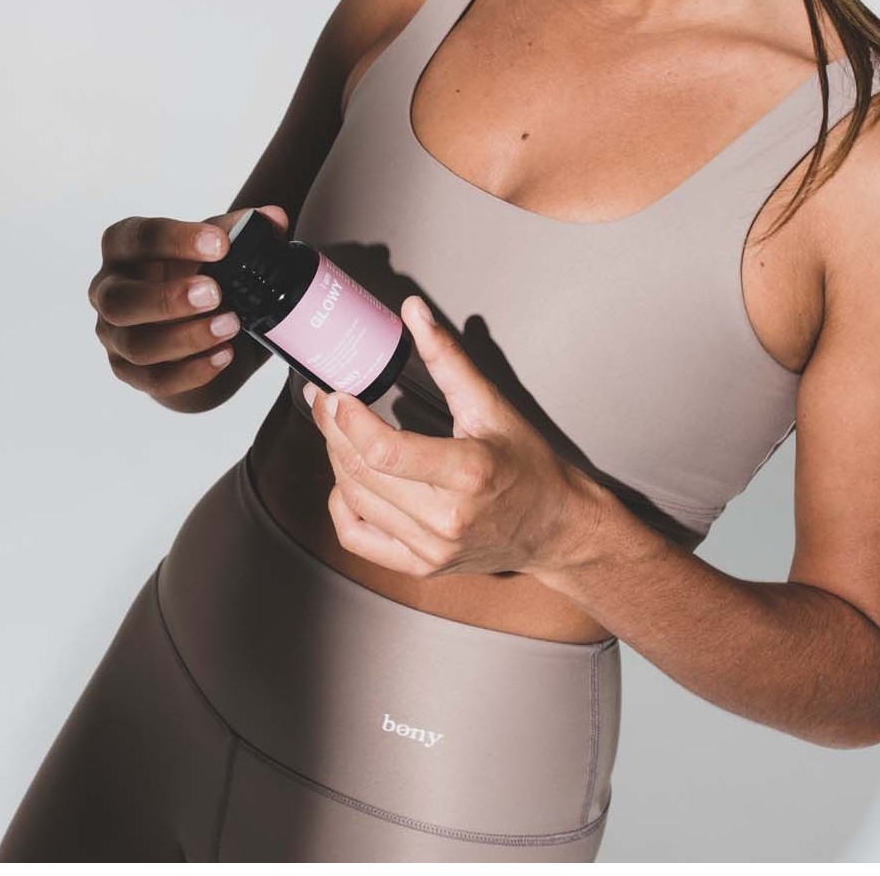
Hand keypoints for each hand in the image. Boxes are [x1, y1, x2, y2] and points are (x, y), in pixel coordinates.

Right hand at [89, 205, 288, 399]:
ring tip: (230, 326)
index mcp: (125, 248)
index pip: (138, 238)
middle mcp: (109, 290)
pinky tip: (224, 356)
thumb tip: (273, 218)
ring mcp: (114, 335)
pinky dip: (192, 371)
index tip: (219, 243)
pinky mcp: (129, 371)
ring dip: (186, 337)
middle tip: (215, 293)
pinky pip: (154, 379)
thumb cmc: (198, 274)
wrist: (197, 328)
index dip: (176, 240)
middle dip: (168, 299)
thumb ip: (240, 230)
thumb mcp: (217, 249)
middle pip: (120, 299)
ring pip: (137, 345)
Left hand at [303, 295, 594, 578]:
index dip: (348, 420)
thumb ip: (447, 358)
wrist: (555, 527)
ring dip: (336, 459)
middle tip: (324, 399)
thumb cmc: (529, 467)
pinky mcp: (421, 565)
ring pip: (355, 500)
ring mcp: (431, 548)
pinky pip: (357, 538)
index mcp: (467, 473)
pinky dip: (341, 505)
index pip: (385, 451)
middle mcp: (446, 518)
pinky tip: (347, 478)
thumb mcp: (491, 405)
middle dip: (332, 429)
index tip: (335, 393)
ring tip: (336, 429)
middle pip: (362, 471)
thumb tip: (414, 313)